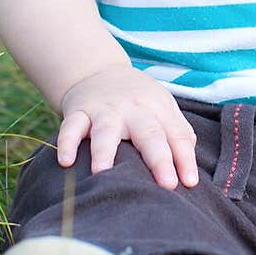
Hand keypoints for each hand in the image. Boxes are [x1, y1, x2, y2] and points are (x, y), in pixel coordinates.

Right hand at [58, 65, 198, 189]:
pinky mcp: (78, 112)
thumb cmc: (139, 100)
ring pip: (106, 130)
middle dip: (159, 159)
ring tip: (103, 173)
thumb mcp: (163, 108)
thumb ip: (178, 135)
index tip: (190, 182)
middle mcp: (134, 110)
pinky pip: (71, 127)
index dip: (185, 159)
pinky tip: (65, 162)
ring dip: (104, 151)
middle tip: (167, 185)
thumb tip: (189, 172)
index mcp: (158, 110)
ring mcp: (105, 110)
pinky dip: (66, 143)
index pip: (177, 135)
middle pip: (149, 134)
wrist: (98, 70)